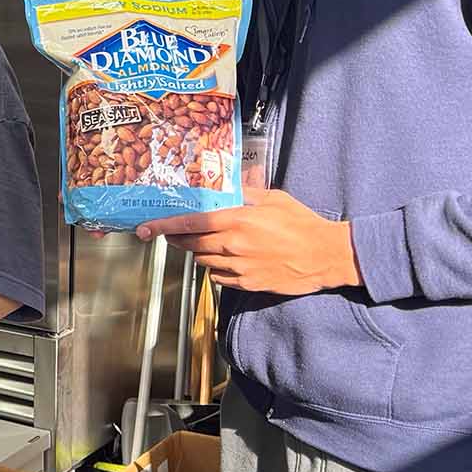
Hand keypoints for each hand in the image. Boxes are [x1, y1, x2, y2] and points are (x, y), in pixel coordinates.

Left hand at [137, 188, 361, 294]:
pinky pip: (219, 277)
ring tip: (212, 243)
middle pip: (191, 244)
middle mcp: (234, 245)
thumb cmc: (302, 224)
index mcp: (238, 220)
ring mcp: (239, 268)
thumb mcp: (274, 199)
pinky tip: (229, 259)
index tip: (145, 228)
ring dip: (200, 252)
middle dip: (178, 239)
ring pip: (203, 261)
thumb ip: (246, 194)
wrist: (326, 256)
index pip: (190, 224)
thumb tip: (226, 187)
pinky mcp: (247, 284)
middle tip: (173, 233)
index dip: (163, 226)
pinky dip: (217, 268)